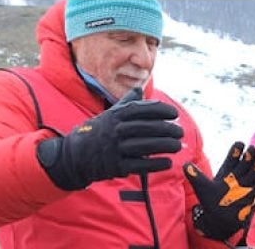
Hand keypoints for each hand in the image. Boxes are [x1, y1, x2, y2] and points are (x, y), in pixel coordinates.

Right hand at [36, 87, 182, 190]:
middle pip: (147, 128)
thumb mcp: (110, 113)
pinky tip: (168, 163)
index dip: (161, 111)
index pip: (144, 110)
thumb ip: (127, 102)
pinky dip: (155, 164)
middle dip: (167, 130)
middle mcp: (117, 130)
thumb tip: (140, 88)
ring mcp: (115, 149)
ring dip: (164, 146)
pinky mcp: (115, 166)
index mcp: (118, 115)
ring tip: (177, 146)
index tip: (175, 114)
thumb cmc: (98, 131)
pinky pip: (139, 165)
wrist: (74, 156)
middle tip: (180, 132)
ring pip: (145, 146)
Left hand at [185, 143, 254, 240]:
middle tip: (251, 149)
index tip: (239, 144)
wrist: (220, 220)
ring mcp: (248, 182)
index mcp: (228, 169)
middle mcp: (239, 173)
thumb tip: (185, 164)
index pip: (234, 155)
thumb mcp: (203, 188)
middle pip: (247, 160)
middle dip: (250, 154)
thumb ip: (196, 176)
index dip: (237, 149)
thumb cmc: (211, 201)